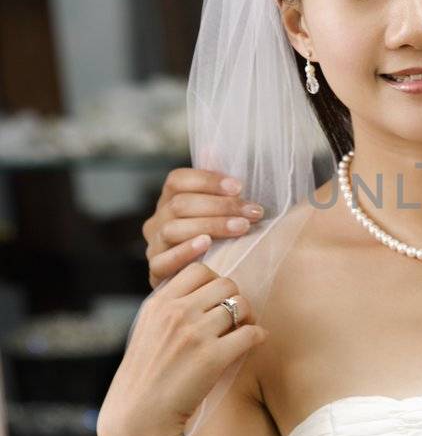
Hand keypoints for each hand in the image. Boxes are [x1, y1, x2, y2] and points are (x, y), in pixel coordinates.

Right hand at [96, 262, 267, 435]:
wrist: (139, 417)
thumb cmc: (145, 376)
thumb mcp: (146, 330)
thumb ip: (168, 308)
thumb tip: (200, 289)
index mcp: (158, 303)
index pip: (198, 270)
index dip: (213, 282)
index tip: (216, 300)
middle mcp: (177, 313)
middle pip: (226, 284)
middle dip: (234, 298)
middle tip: (234, 317)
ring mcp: (195, 334)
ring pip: (241, 306)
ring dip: (248, 317)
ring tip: (243, 331)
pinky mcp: (213, 358)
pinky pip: (251, 334)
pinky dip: (258, 337)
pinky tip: (254, 343)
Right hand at [144, 169, 264, 288]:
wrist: (205, 287)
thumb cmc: (219, 243)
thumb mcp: (221, 213)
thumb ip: (216, 183)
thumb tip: (211, 147)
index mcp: (169, 201)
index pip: (177, 180)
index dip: (208, 179)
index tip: (240, 186)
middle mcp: (156, 221)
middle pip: (180, 204)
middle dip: (220, 205)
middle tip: (252, 212)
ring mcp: (154, 247)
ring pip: (174, 228)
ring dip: (211, 225)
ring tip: (241, 228)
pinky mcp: (155, 273)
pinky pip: (164, 260)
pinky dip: (185, 251)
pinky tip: (207, 244)